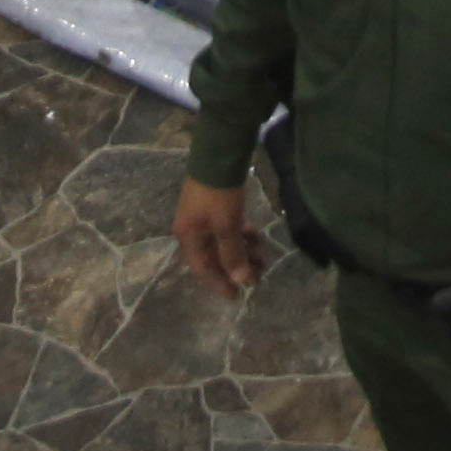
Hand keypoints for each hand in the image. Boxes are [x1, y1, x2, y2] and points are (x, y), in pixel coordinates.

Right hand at [173, 179, 264, 294]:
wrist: (218, 155)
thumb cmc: (218, 194)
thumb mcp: (226, 226)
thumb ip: (233, 254)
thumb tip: (242, 280)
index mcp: (189, 237)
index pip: (204, 269)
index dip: (220, 283)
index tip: (238, 295)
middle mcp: (192, 231)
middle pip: (214, 258)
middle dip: (236, 266)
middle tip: (258, 272)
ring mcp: (203, 219)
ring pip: (223, 244)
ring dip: (242, 251)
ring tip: (261, 252)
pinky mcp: (214, 208)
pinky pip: (227, 231)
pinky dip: (241, 236)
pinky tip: (254, 234)